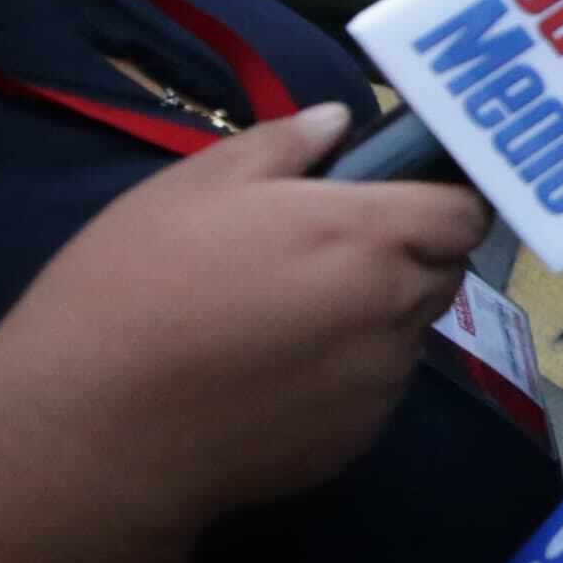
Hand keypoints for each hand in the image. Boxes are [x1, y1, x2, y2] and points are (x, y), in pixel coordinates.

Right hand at [0, 103, 484, 524]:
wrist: (96, 431)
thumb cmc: (137, 288)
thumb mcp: (196, 187)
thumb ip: (284, 145)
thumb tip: (337, 121)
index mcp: (368, 236)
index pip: (466, 211)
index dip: (445, 198)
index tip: (402, 195)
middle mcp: (394, 311)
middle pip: (443, 271)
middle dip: (408, 253)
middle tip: (328, 250)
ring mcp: (379, 384)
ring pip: (407, 332)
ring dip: (373, 315)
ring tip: (284, 316)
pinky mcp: (355, 441)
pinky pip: (372, 391)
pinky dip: (343, 374)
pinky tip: (271, 374)